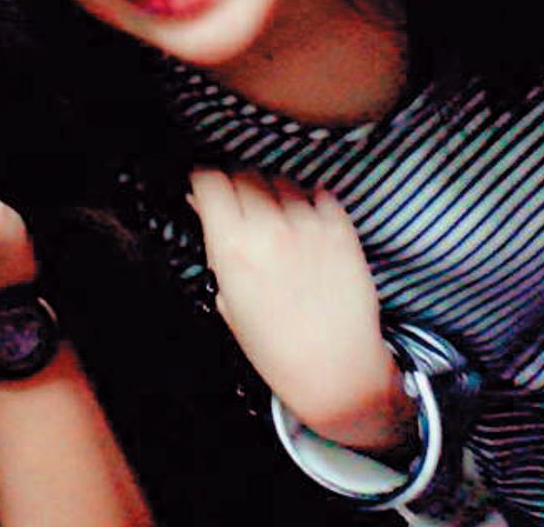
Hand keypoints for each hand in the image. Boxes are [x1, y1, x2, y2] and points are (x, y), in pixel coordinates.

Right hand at [189, 168, 414, 454]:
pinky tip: (306, 226)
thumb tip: (202, 206)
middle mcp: (270, 229)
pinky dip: (310, 202)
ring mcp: (308, 225)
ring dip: (274, 193)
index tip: (207, 188)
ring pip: (281, 180)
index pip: (209, 180)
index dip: (205, 181)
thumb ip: (215, 246)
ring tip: (278, 223)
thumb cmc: (276, 346)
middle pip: (244, 174)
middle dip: (237, 186)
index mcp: (233, 248)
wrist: (335, 369)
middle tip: (241, 208)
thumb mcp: (228, 298)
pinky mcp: (341, 228)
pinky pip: (319, 193)